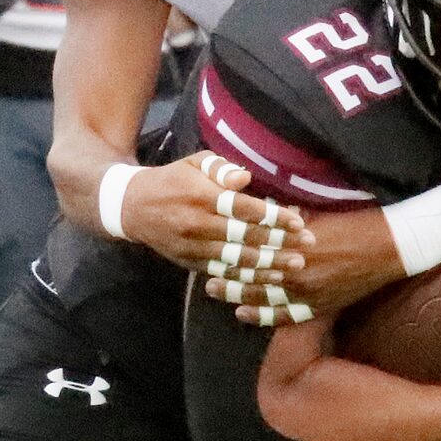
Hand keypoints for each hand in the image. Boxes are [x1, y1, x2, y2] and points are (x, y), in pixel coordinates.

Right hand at [130, 153, 312, 289]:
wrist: (133, 207)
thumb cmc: (172, 180)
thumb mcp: (193, 163)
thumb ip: (220, 168)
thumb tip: (245, 178)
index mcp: (201, 195)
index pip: (244, 209)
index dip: (273, 216)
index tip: (299, 221)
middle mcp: (198, 223)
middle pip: (245, 237)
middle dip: (279, 242)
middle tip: (308, 246)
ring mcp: (193, 246)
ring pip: (236, 259)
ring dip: (268, 264)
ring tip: (293, 266)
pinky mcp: (190, 262)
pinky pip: (222, 272)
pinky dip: (246, 277)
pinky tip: (267, 278)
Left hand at [209, 201, 400, 323]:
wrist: (391, 247)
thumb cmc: (356, 222)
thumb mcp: (316, 212)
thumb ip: (285, 218)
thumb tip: (260, 212)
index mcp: (293, 243)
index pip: (251, 249)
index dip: (229, 249)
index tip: (210, 245)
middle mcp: (295, 271)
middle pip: (250, 275)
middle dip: (226, 273)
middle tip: (203, 270)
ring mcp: (307, 293)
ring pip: (261, 297)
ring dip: (235, 294)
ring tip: (215, 290)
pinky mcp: (319, 306)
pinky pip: (284, 316)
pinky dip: (262, 316)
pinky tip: (244, 314)